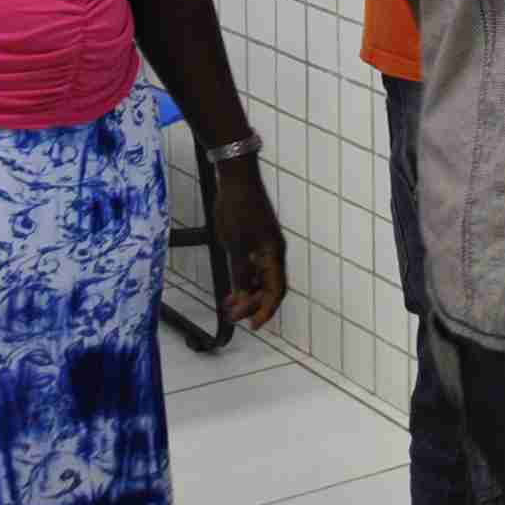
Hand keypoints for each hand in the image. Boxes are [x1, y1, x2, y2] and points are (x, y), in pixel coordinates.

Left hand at [210, 161, 286, 328]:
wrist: (237, 178)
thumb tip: (243, 296)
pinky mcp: (256, 240)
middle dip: (253, 305)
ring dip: (247, 294)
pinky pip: (253, 267)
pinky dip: (244, 280)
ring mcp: (265, 246)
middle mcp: (273, 252)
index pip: (276, 291)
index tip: (253, 326)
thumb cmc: (237, 208)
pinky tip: (231, 289)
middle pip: (269, 288)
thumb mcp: (235, 244)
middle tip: (233, 316)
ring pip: (260, 279)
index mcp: (273, 254)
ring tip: (228, 306)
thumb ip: (239, 272)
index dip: (266, 311)